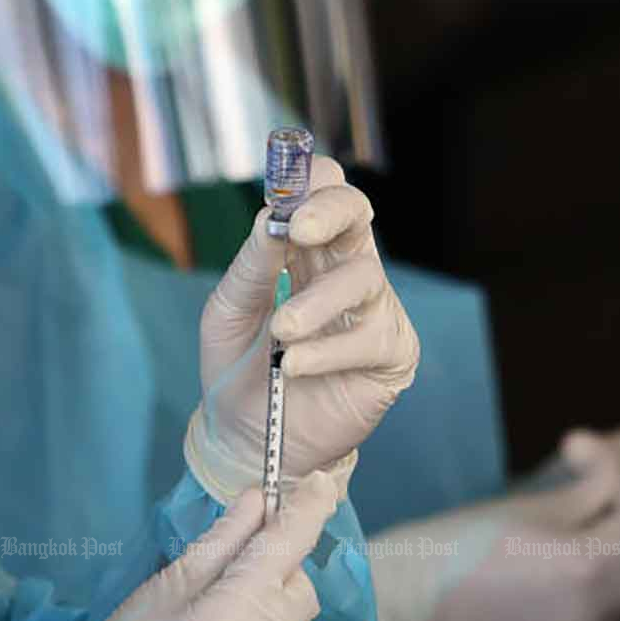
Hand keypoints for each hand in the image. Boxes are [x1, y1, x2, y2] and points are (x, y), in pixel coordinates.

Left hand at [188, 158, 419, 502]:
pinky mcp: (391, 354)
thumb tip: (269, 218)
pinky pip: (369, 338)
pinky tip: (294, 367)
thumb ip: (250, 267)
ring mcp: (372, 309)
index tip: (284, 193)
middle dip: (330, 211)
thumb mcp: (228, 312)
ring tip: (281, 332)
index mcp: (304, 250)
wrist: (248, 438)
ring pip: (363, 278)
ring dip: (316, 302)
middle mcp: (343, 269)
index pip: (323, 192)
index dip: (310, 182)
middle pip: (357, 213)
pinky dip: (327, 351)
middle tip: (298, 227)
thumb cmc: (238, 367)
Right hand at [368, 436, 619, 620]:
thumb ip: (585, 488)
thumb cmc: (450, 544)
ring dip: (604, 573)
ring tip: (558, 552)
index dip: (616, 478)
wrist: (399, 606)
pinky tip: (546, 595)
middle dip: (616, 529)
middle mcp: (596, 610)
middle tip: (579, 507)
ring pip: (618, 603)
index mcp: (589, 562)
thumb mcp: (520, 506)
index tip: (579, 453)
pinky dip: (584, 613)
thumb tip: (610, 468)